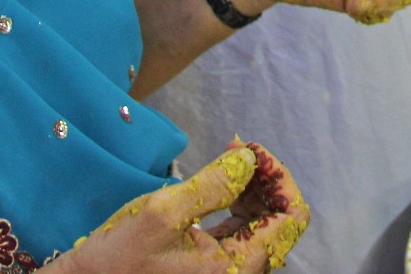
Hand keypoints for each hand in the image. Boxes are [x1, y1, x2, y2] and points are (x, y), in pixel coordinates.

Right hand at [51, 141, 308, 272]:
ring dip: (254, 189)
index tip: (251, 151)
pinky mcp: (212, 267)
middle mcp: (239, 273)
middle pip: (281, 222)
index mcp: (236, 265)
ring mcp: (227, 271)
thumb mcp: (164, 212)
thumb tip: (249, 158)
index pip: (291, 218)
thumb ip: (214, 183)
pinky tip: (222, 184)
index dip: (280, 177)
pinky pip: (243, 233)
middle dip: (267, 179)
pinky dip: (240, 204)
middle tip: (239, 149)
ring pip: (263, 226)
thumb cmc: (119, 257)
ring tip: (231, 161)